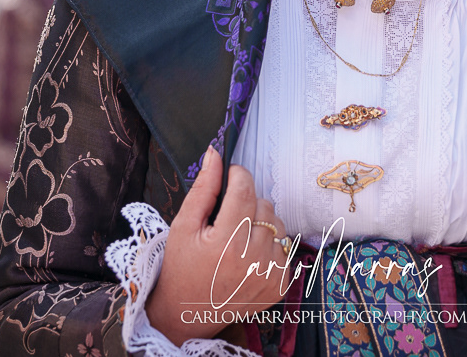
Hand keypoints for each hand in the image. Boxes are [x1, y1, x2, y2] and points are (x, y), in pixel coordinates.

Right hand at [146, 148, 291, 344]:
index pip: (244, 190)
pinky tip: (248, 257)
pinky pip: (285, 246)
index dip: (238, 175)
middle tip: (227, 219)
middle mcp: (253, 260)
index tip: (230, 174)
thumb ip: (203, 188)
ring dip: (261, 223)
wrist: (187, 313)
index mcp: (226, 243)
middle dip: (247, 203)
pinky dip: (270, 245)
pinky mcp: (281, 285)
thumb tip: (215, 153)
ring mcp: (270, 275)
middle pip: (263, 205)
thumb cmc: (181, 266)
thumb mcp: (183, 225)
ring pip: (278, 224)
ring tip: (238, 238)